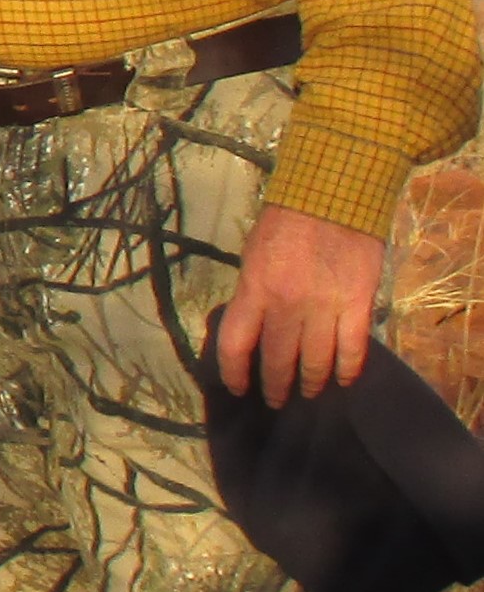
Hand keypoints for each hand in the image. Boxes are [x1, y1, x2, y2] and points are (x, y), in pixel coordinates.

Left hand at [216, 202, 383, 407]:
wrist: (334, 193)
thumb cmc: (287, 219)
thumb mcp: (254, 254)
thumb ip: (254, 293)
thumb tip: (253, 327)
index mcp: (255, 290)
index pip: (235, 346)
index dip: (234, 374)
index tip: (238, 387)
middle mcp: (287, 306)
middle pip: (278, 362)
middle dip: (275, 386)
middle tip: (276, 399)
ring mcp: (325, 308)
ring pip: (316, 363)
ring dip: (310, 383)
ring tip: (308, 391)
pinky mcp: (358, 306)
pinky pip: (353, 351)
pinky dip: (347, 371)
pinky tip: (342, 380)